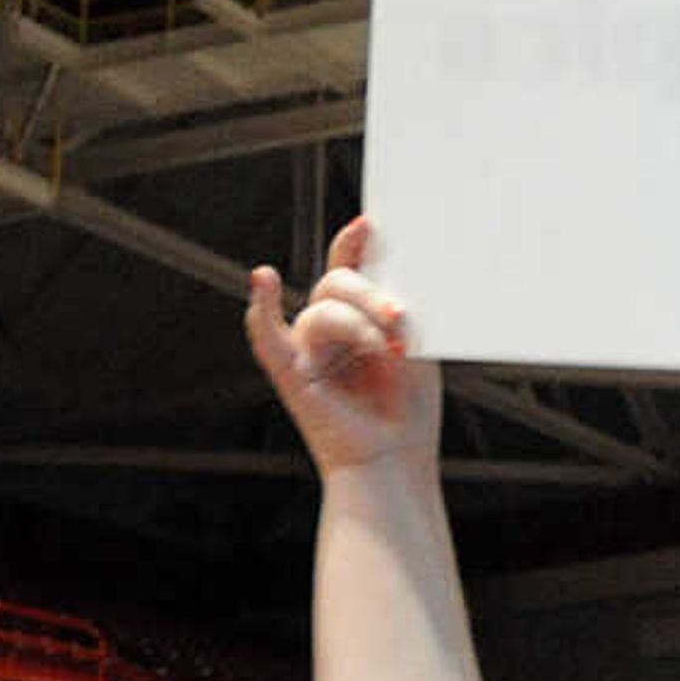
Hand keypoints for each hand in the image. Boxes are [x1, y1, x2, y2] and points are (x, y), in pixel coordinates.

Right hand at [246, 215, 439, 478]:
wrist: (396, 458)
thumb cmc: (409, 407)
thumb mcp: (417, 344)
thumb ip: (399, 306)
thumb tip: (389, 276)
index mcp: (361, 313)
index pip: (352, 266)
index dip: (357, 241)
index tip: (372, 223)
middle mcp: (330, 325)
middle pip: (337, 282)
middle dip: (371, 296)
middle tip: (400, 320)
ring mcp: (307, 346)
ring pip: (323, 308)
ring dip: (359, 324)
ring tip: (390, 353)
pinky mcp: (288, 370)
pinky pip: (265, 332)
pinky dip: (262, 305)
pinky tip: (265, 279)